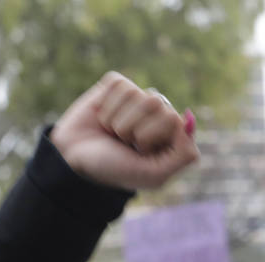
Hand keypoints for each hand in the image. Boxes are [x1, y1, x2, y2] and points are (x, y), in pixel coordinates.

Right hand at [49, 72, 198, 190]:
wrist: (75, 160)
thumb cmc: (116, 169)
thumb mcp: (153, 174)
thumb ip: (183, 155)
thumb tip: (189, 121)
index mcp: (173, 134)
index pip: (174, 119)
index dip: (153, 138)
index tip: (141, 152)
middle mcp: (159, 113)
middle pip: (156, 104)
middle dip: (135, 130)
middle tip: (126, 143)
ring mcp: (138, 98)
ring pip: (136, 94)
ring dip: (119, 120)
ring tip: (114, 133)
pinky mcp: (116, 86)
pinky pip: (119, 85)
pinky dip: (107, 106)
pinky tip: (103, 118)